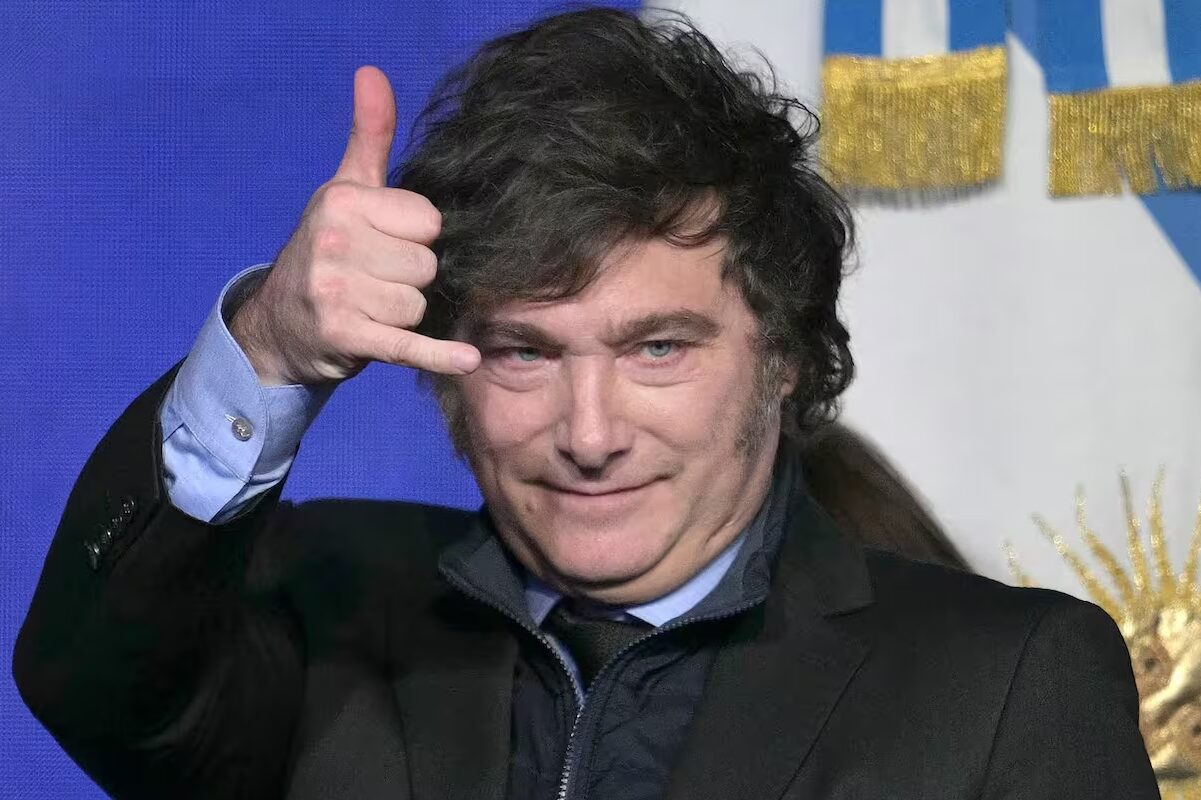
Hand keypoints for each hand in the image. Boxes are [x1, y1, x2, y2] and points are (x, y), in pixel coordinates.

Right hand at [229, 66, 480, 385]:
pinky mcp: (345, 336)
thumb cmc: (326, 251)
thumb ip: (368, 136)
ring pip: (418, 305)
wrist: (279, 325)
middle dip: (409, 280)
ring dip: (403, 316)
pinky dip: (438, 355)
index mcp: (343, 202)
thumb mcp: (344, 190)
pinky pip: (408, 343)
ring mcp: (337, 291)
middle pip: (426, 266)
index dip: (414, 238)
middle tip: (373, 282)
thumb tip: (373, 73)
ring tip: (369, 309)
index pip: (429, 222)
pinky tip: (467, 360)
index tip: (383, 245)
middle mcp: (335, 242)